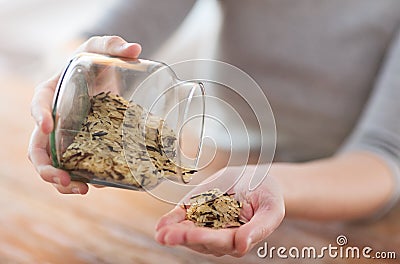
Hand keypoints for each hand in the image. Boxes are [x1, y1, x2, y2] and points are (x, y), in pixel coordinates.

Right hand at [28, 36, 141, 193]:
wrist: (104, 75)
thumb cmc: (97, 61)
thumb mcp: (103, 48)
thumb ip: (115, 45)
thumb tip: (136, 49)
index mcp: (53, 92)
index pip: (39, 102)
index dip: (39, 115)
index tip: (47, 126)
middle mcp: (55, 119)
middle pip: (39, 147)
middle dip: (46, 166)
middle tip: (62, 178)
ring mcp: (68, 136)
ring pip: (55, 164)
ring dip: (62, 182)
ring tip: (81, 190)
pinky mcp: (84, 146)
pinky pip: (78, 166)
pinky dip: (84, 178)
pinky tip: (99, 184)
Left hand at [155, 165, 284, 256]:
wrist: (256, 178)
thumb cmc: (268, 195)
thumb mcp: (270, 209)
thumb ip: (259, 229)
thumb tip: (243, 246)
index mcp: (238, 238)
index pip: (221, 241)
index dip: (206, 238)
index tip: (193, 235)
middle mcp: (219, 236)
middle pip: (200, 240)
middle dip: (184, 238)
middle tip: (169, 236)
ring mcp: (205, 224)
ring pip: (188, 232)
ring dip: (174, 233)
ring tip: (162, 234)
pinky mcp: (195, 211)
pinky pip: (182, 219)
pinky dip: (170, 222)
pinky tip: (161, 226)